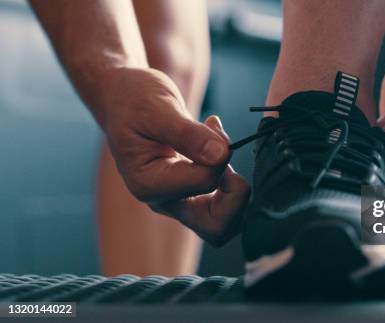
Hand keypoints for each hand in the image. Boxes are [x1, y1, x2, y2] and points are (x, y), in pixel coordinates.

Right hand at [100, 67, 249, 245]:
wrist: (122, 100)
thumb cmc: (134, 100)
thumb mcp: (158, 109)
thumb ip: (188, 134)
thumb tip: (221, 154)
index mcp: (149, 184)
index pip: (204, 183)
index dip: (221, 156)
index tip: (214, 126)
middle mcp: (163, 201)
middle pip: (216, 228)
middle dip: (237, 197)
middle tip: (228, 156)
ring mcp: (176, 201)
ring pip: (222, 223)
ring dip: (235, 191)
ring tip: (222, 149)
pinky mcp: (189, 194)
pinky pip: (220, 207)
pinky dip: (231, 184)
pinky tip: (219, 150)